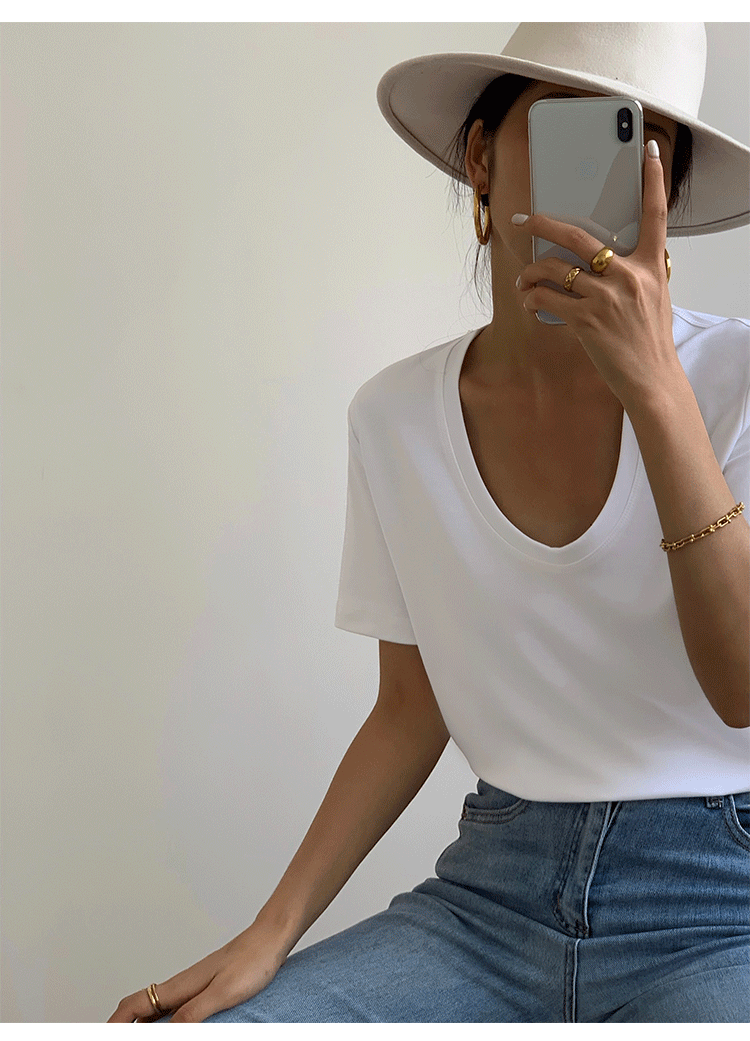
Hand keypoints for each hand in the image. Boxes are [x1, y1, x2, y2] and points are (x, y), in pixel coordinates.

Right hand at [106, 921, 288, 1022]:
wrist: (271, 939)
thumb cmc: (252, 961)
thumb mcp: (222, 993)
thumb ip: (193, 1013)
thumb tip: (167, 1033)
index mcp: (179, 987)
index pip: (133, 1006)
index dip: (114, 1023)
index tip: (104, 1035)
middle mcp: (182, 985)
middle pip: (140, 1008)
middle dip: (123, 1025)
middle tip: (114, 1036)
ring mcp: (193, 985)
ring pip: (157, 1008)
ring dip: (143, 1024)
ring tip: (138, 1035)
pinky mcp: (207, 986)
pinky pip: (176, 1007)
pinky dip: (165, 1021)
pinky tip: (175, 1028)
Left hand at [514, 140, 680, 407]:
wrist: (651, 378)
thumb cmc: (648, 340)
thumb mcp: (653, 297)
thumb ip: (634, 273)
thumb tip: (606, 259)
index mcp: (650, 266)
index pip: (655, 215)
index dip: (653, 180)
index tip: (648, 152)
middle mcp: (629, 276)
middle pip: (579, 236)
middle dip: (544, 223)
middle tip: (523, 219)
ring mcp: (606, 297)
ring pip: (554, 269)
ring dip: (530, 273)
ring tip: (524, 282)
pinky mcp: (587, 320)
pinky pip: (547, 299)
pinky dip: (532, 299)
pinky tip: (531, 303)